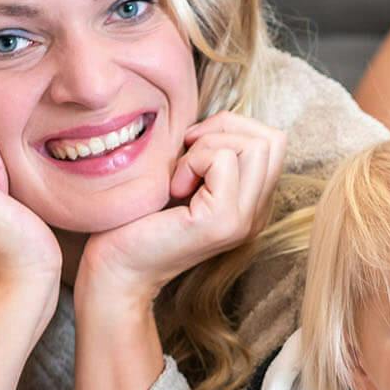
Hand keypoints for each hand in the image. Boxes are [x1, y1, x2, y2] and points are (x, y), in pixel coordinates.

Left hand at [77, 112, 285, 301]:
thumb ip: (211, 154)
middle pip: (272, 139)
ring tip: (181, 175)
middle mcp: (257, 213)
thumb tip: (219, 120)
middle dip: (224, 129)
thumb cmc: (138, 220)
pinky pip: (223, 159)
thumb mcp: (184, 177)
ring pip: (254, 145)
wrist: (115, 269)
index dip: (232, 128)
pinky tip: (173, 188)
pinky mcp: (223, 221)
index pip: (273, 141)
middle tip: (187, 155)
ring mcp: (245, 219)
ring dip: (208, 146)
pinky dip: (193, 161)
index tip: (192, 147)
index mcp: (252, 202)